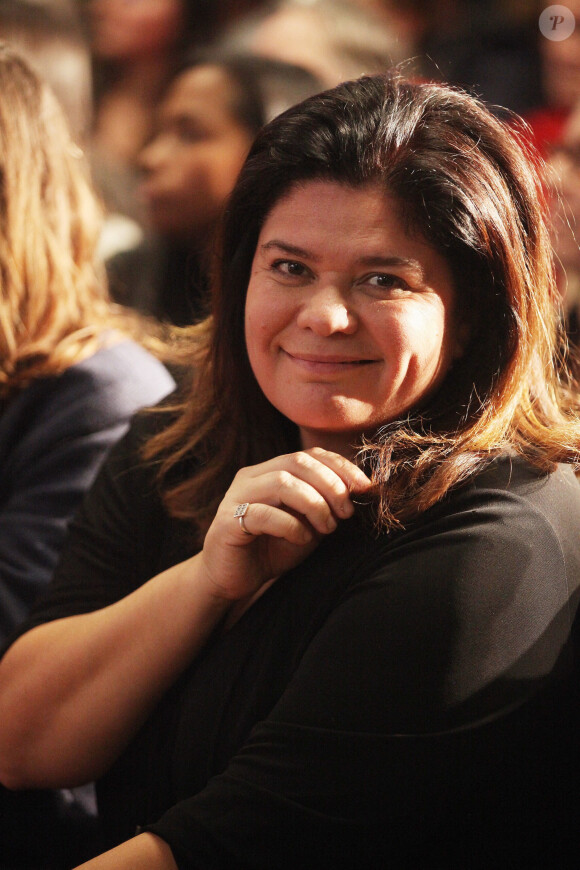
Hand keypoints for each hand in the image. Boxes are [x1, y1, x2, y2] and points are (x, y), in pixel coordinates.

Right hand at [201, 447, 371, 600]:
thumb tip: (361, 492)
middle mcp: (252, 476)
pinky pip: (264, 514)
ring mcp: (237, 496)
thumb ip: (326, 507)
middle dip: (330, 485)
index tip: (365, 488)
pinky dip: (290, 525)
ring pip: (282, 483)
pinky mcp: (227, 521)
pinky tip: (302, 539)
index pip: (310, 455)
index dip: (341, 467)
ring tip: (327, 527)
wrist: (231, 581)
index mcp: (270, 471)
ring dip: (314, 504)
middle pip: (297, 462)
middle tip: (347, 512)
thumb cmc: (271, 550)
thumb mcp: (308, 525)